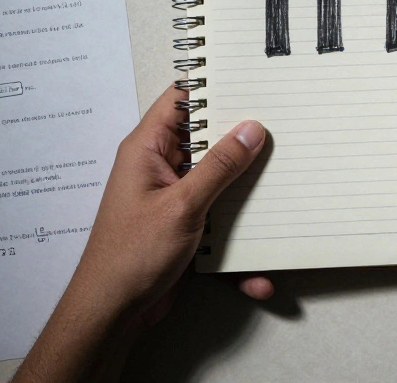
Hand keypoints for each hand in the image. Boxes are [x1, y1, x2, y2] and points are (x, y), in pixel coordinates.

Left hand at [75, 85, 272, 314]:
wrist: (112, 314)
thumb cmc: (130, 255)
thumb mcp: (181, 206)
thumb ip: (219, 166)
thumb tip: (251, 129)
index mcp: (148, 149)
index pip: (180, 100)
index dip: (212, 85)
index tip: (252, 80)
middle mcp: (161, 168)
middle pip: (209, 141)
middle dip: (243, 142)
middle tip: (283, 132)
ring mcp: (176, 199)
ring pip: (221, 185)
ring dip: (248, 199)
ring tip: (284, 197)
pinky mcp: (187, 229)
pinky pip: (221, 226)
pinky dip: (239, 247)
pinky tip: (259, 275)